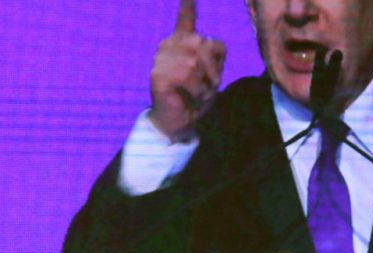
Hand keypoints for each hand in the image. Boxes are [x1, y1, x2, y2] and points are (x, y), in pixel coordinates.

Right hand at [149, 0, 225, 138]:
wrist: (177, 121)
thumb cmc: (195, 96)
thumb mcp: (212, 72)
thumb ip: (214, 54)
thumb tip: (203, 41)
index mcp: (182, 42)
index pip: (186, 18)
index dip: (187, 4)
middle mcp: (169, 44)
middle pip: (204, 44)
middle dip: (213, 69)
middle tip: (207, 86)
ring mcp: (161, 58)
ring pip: (196, 61)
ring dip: (205, 83)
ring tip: (198, 94)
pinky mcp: (158, 74)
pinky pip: (187, 75)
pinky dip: (196, 90)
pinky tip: (188, 96)